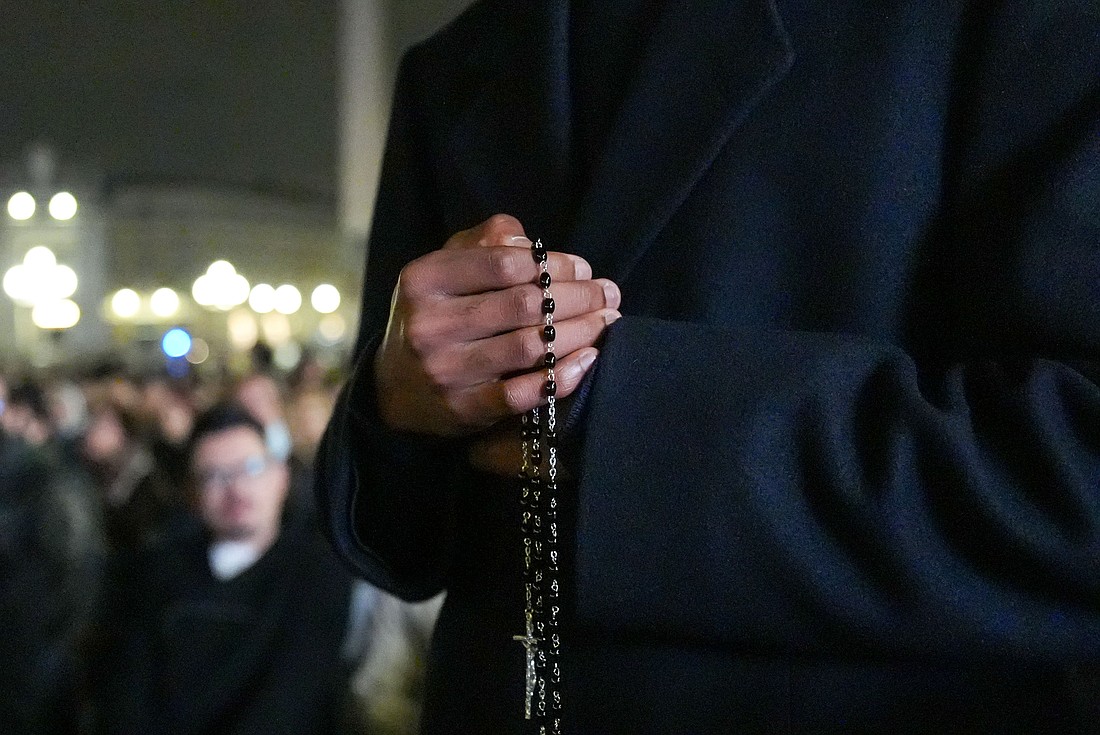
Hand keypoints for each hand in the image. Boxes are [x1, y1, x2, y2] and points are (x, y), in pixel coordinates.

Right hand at [374, 214, 620, 437]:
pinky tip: (588, 359)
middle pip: (523, 304)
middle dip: (578, 297)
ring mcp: (446, 370)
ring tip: (607, 321)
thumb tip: (530, 242)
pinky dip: (562, 375)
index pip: (503, 263)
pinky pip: (523, 392)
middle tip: (609, 294)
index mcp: (425, 279)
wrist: (395, 388)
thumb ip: (483, 243)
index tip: (583, 269)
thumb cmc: (435, 316)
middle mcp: (431, 324)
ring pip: (529, 346)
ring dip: (580, 332)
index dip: (553, 264)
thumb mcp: (444, 270)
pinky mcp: (463, 408)